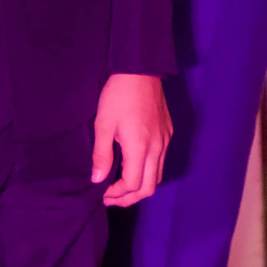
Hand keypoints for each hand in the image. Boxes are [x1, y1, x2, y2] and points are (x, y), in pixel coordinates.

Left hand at [92, 73, 172, 206]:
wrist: (140, 69)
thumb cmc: (117, 95)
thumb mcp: (103, 123)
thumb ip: (101, 154)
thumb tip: (97, 180)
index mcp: (140, 148)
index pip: (133, 185)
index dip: (117, 195)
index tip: (102, 193)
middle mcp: (158, 148)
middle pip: (150, 187)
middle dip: (129, 198)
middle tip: (111, 197)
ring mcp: (166, 140)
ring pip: (158, 175)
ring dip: (140, 186)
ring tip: (121, 185)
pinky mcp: (168, 132)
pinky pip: (161, 160)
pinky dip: (148, 171)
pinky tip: (133, 164)